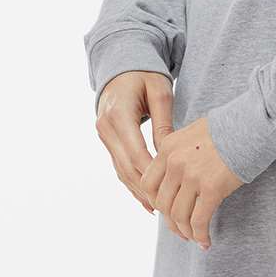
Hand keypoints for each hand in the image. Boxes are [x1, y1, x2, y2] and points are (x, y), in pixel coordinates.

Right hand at [95, 70, 174, 216]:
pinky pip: (120, 166)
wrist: (121, 65)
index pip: (135, 153)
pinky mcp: (108, 140)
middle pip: (126, 167)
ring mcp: (104, 136)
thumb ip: (164, 123)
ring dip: (139, 191)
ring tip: (161, 211)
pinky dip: (133, 183)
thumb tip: (170, 155)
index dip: (152, 175)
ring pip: (121, 171)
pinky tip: (146, 201)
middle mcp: (106, 128)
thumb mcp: (160, 92)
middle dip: (147, 189)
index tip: (171, 190)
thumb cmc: (145, 74)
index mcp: (118, 115)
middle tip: (169, 208)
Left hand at [139, 116, 244, 249]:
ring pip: (178, 215)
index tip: (165, 210)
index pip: (148, 183)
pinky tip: (206, 241)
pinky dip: (200, 235)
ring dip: (184, 232)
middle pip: (162, 203)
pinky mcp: (211, 188)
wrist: (252, 123)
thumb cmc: (228, 126)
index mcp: (168, 147)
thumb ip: (179, 151)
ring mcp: (192, 176)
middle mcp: (175, 162)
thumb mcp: (193, 132)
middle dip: (170, 221)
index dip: (155, 201)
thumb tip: (174, 174)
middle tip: (180, 228)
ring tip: (193, 237)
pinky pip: (198, 221)